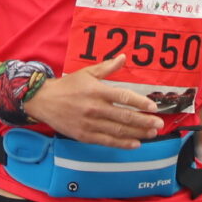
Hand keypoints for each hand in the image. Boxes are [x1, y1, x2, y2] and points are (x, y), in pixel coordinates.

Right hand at [25, 55, 165, 148]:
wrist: (43, 101)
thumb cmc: (67, 86)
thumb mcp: (87, 73)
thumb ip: (107, 67)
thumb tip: (124, 57)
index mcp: (96, 91)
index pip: (123, 97)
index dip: (140, 103)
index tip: (153, 106)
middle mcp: (94, 108)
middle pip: (124, 116)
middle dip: (144, 121)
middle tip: (159, 123)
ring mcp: (90, 124)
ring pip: (118, 131)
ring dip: (138, 133)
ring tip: (151, 133)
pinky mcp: (85, 136)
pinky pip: (107, 141)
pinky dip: (123, 143)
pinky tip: (135, 144)